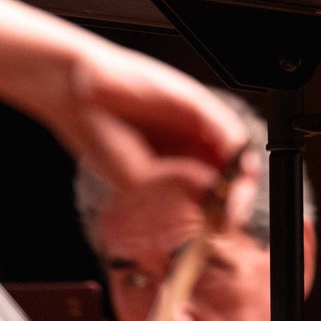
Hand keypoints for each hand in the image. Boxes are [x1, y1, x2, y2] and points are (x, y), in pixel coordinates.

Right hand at [34, 38, 255, 227]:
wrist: (81, 96)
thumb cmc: (100, 136)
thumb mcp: (139, 176)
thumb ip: (176, 185)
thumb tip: (211, 192)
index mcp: (173, 167)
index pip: (209, 192)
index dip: (220, 209)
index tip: (222, 224)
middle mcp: (188, 147)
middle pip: (227, 173)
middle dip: (234, 195)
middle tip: (231, 212)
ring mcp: (193, 125)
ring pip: (233, 151)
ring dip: (238, 175)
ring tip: (231, 194)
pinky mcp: (195, 103)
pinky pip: (226, 126)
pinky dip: (232, 148)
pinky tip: (226, 166)